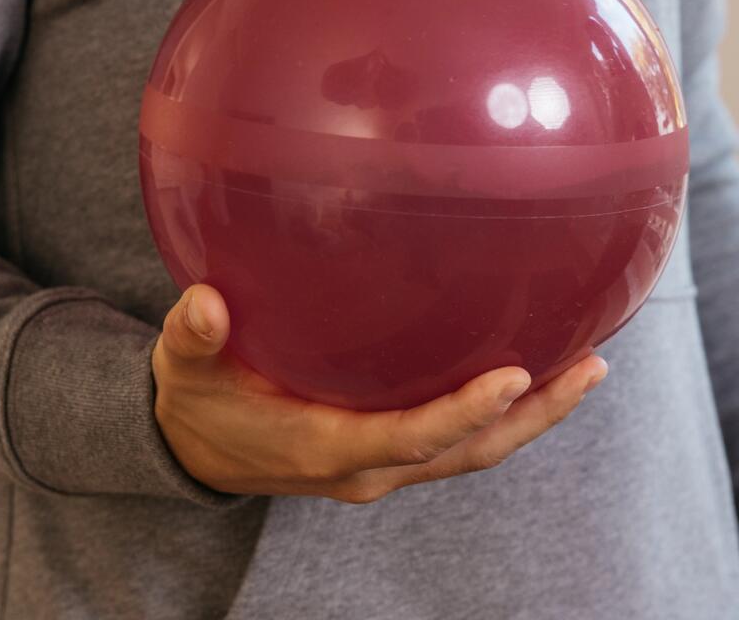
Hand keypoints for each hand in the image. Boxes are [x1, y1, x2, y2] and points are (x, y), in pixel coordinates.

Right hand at [152, 283, 607, 503]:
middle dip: (529, 417)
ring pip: (469, 453)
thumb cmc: (196, 403)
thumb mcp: (183, 367)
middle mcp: (364, 467)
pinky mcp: (382, 452)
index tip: (514, 377)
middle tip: (589, 367)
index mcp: (322, 447)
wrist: (196, 452)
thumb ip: (193, 335)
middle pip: (465, 453)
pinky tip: (522, 372)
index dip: (462, 413)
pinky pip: (450, 441)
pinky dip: (494, 413)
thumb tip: (206, 303)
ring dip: (528, 418)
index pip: (407, 438)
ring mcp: (378, 465)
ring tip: (583, 368)